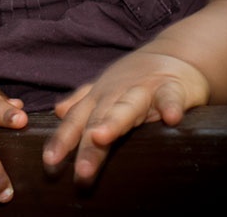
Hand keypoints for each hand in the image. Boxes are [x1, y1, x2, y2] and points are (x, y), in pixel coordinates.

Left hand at [43, 51, 208, 185]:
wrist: (176, 55)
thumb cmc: (137, 79)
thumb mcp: (106, 89)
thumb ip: (82, 101)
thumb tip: (58, 111)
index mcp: (99, 98)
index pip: (76, 120)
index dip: (62, 140)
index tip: (50, 162)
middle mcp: (116, 94)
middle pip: (98, 119)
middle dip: (87, 145)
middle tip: (79, 170)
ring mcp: (143, 90)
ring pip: (127, 106)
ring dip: (114, 121)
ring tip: (101, 137)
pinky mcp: (172, 88)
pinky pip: (171, 97)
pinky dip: (170, 106)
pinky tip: (171, 118)